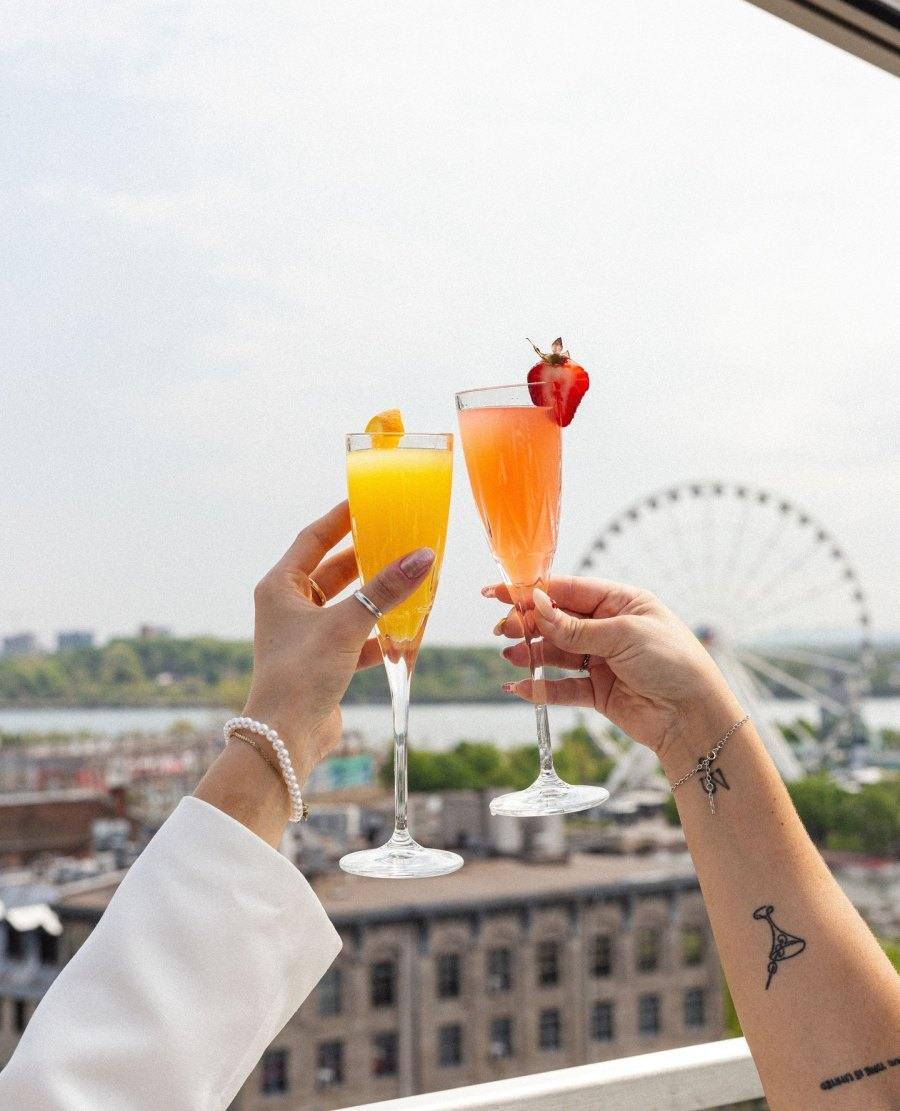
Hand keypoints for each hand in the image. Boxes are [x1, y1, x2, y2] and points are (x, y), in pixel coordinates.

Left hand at [244, 501, 434, 779]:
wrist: (285, 737)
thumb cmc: (302, 674)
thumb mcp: (348, 624)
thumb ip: (386, 589)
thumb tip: (422, 556)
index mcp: (280, 587)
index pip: (313, 539)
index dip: (340, 518)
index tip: (367, 500)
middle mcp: (288, 607)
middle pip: (332, 570)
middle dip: (366, 558)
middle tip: (398, 537)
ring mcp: (305, 635)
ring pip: (346, 604)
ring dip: (375, 597)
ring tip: (409, 579)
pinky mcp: (321, 661)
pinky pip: (354, 636)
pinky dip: (376, 633)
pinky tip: (403, 632)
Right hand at [489, 577, 738, 760]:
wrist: (693, 716)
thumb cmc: (673, 663)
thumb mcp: (624, 635)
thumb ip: (576, 626)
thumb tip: (537, 605)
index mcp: (620, 602)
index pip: (568, 590)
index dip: (533, 591)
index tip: (501, 592)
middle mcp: (609, 628)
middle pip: (557, 620)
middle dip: (529, 623)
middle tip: (504, 629)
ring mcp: (602, 660)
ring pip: (556, 653)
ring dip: (531, 653)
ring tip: (510, 655)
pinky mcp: (598, 691)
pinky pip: (563, 687)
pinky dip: (542, 688)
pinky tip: (521, 688)